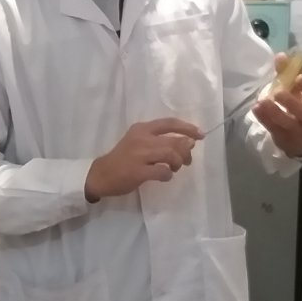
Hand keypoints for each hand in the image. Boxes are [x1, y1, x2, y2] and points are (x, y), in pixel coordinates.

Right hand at [84, 118, 203, 201]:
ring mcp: (139, 155)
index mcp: (142, 128)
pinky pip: (162, 172)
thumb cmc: (123, 158)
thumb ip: (161, 141)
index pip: (170, 123)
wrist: (101, 174)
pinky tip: (164, 177)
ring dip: (178, 163)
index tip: (200, 135)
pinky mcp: (138, 171)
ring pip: (170, 155)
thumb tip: (188, 142)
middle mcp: (141, 138)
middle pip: (174, 141)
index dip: (188, 128)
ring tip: (174, 169)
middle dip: (185, 152)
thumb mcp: (139, 142)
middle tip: (186, 161)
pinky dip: (168, 175)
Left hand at [252, 52, 301, 157]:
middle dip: (291, 102)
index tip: (299, 77)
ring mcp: (297, 132)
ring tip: (261, 102)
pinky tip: (256, 109)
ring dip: (273, 112)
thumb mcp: (300, 94)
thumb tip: (281, 56)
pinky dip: (264, 119)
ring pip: (287, 123)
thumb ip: (290, 74)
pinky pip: (274, 129)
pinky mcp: (284, 139)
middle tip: (278, 92)